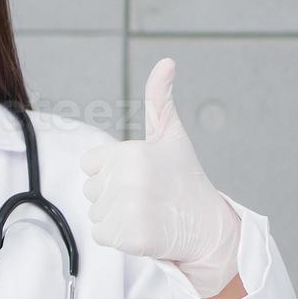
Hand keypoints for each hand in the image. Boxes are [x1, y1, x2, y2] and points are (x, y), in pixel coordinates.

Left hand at [81, 58, 241, 298]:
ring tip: (148, 211)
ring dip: (116, 216)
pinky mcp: (129, 237)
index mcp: (130, 153)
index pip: (89, 164)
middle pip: (90, 190)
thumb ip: (159, 98)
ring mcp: (128, 210)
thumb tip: (166, 61)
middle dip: (113, 195)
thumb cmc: (185, 178)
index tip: (140, 174)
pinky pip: (101, 235)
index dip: (110, 171)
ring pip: (95, 213)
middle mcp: (127, 180)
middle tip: (148, 195)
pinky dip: (118, 237)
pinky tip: (144, 229)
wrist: (208, 225)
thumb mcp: (171, 135)